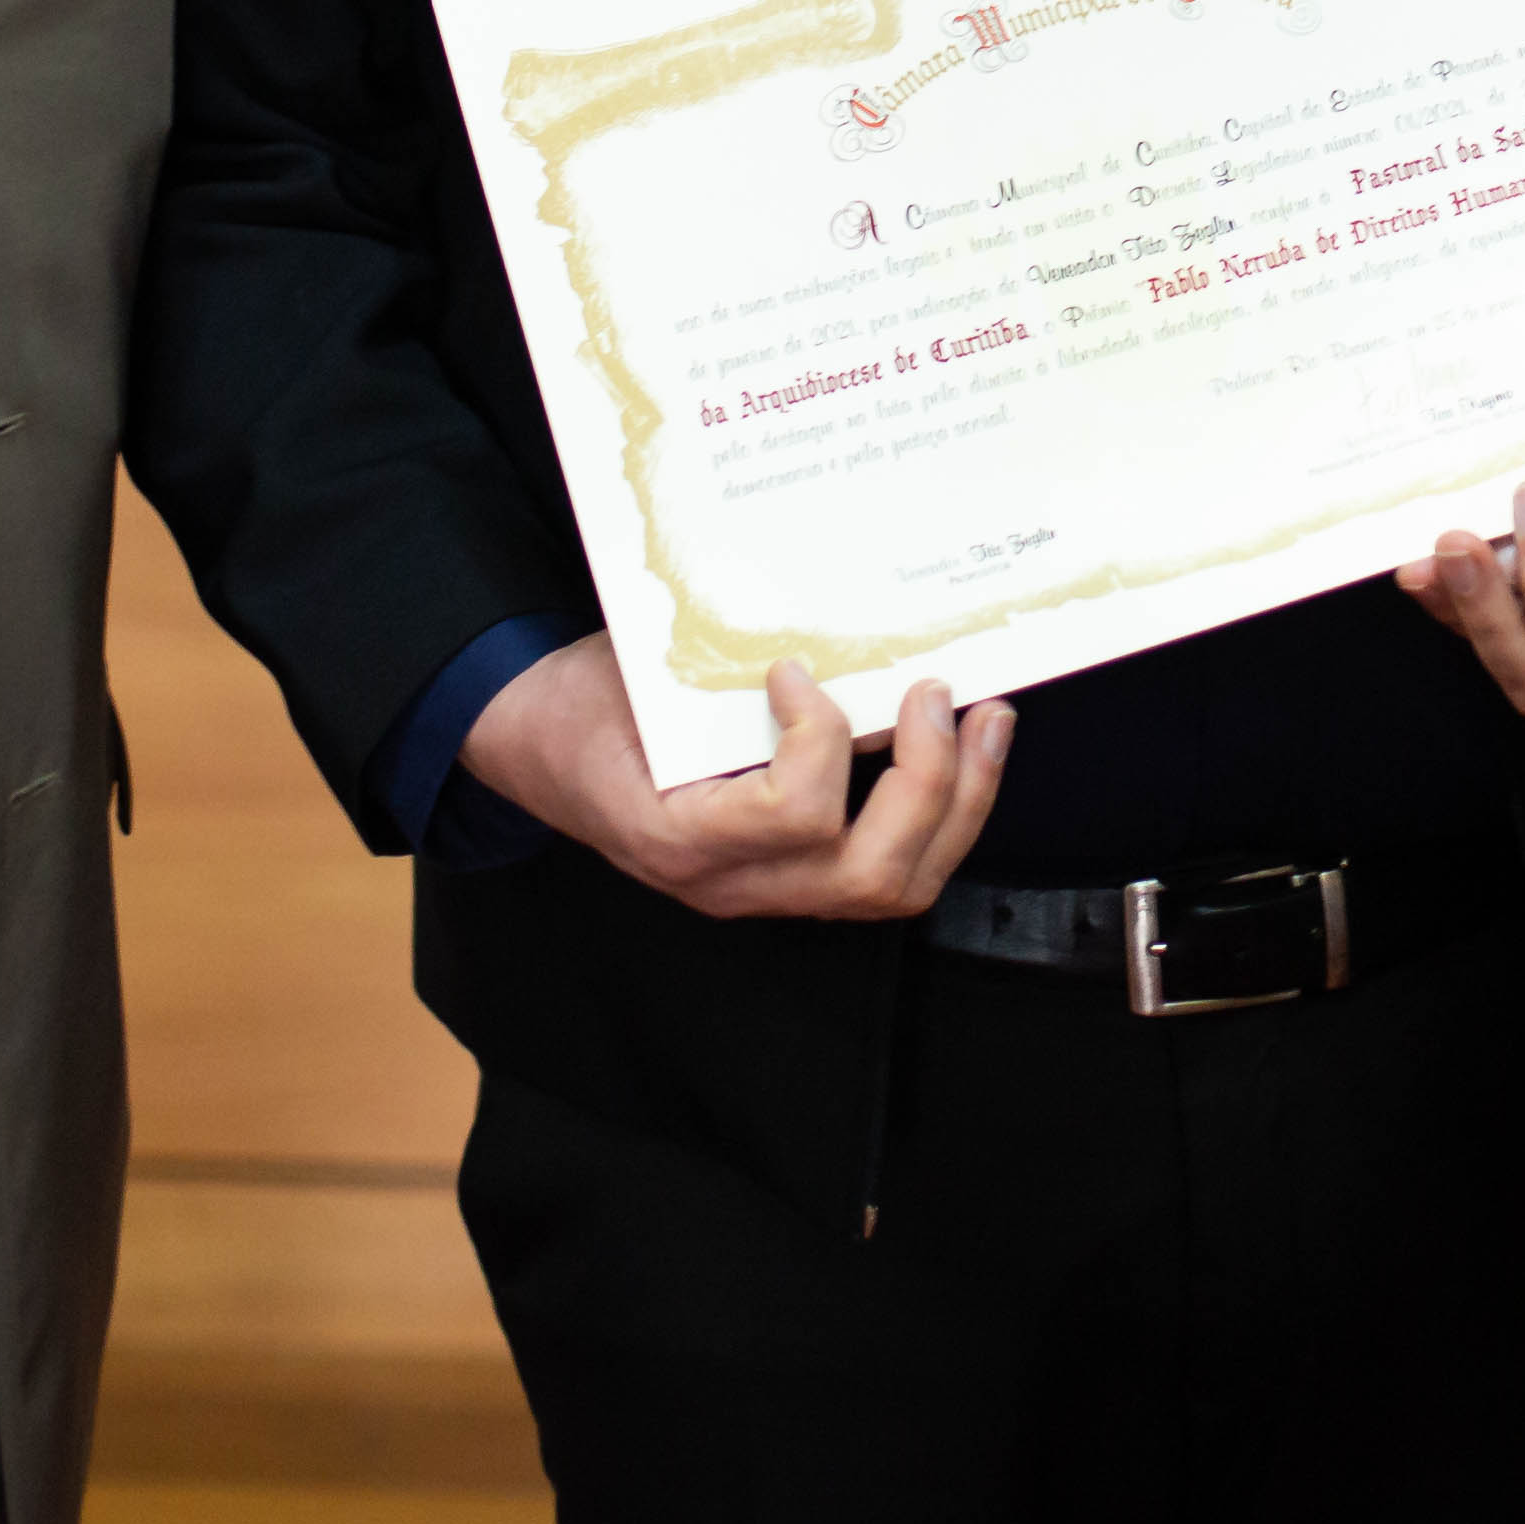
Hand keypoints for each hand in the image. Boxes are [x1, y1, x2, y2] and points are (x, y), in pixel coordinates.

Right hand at [454, 630, 1008, 918]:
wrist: (538, 747)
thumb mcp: (636, 670)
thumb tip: (836, 631)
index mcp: (675, 835)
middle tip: (940, 695)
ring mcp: (763, 893)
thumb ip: (726, 669)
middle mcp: (728, 885)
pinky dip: (939, 814)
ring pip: (893, 887)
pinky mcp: (789, 880)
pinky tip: (958, 751)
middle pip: (868, 872)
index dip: (821, 738)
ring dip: (959, 804)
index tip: (797, 670)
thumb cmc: (584, 700)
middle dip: (930, 782)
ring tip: (986, 721)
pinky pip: (883, 870)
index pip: (792, 816)